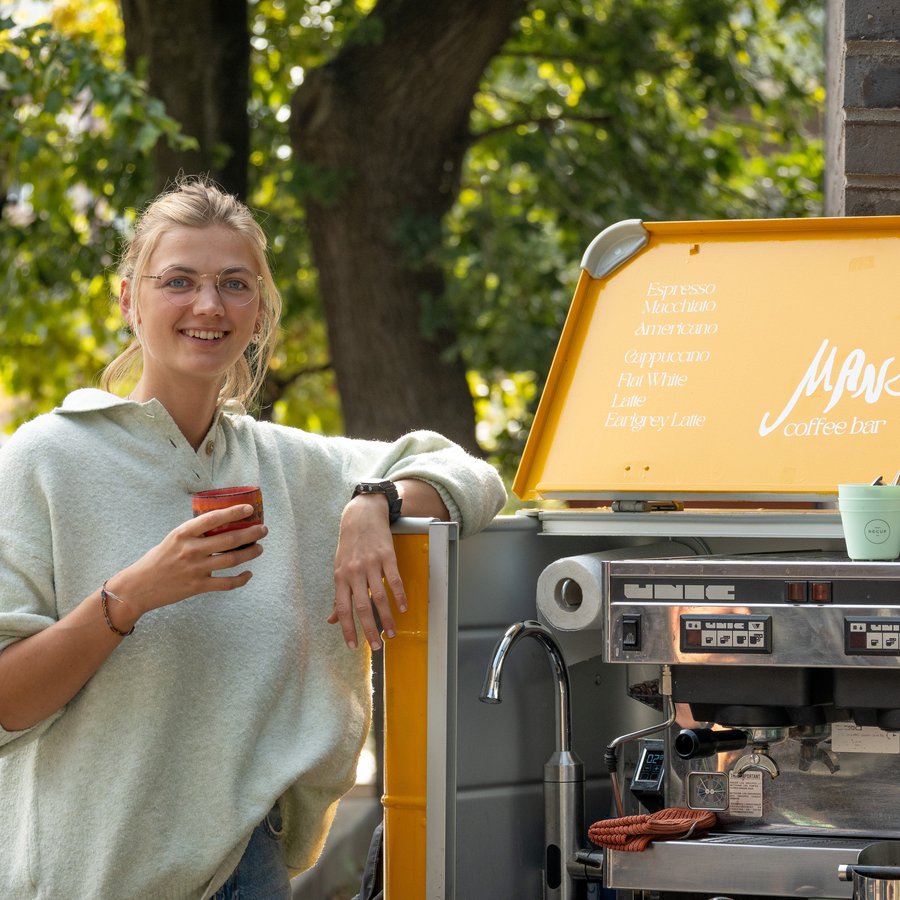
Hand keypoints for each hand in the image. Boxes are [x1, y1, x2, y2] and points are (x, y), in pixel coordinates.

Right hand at [108, 504, 267, 620]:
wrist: (138, 587)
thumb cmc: (157, 560)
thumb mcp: (172, 539)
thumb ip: (193, 533)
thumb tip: (220, 525)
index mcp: (183, 533)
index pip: (213, 518)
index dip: (234, 512)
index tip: (249, 508)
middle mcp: (190, 549)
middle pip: (229, 540)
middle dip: (251, 533)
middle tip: (263, 529)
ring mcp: (195, 569)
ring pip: (231, 560)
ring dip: (250, 553)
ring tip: (260, 548)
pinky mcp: (197, 586)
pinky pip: (226, 583)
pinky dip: (241, 579)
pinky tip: (248, 574)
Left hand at [329, 493, 406, 649]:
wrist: (361, 516)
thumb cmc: (350, 545)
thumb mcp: (339, 569)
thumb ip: (339, 595)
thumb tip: (332, 619)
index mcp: (340, 577)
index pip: (342, 608)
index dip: (347, 629)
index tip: (353, 646)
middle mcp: (354, 572)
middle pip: (362, 607)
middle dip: (369, 630)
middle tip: (377, 647)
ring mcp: (371, 564)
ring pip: (380, 597)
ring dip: (387, 618)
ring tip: (392, 633)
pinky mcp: (387, 556)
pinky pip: (394, 580)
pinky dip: (399, 596)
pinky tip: (403, 608)